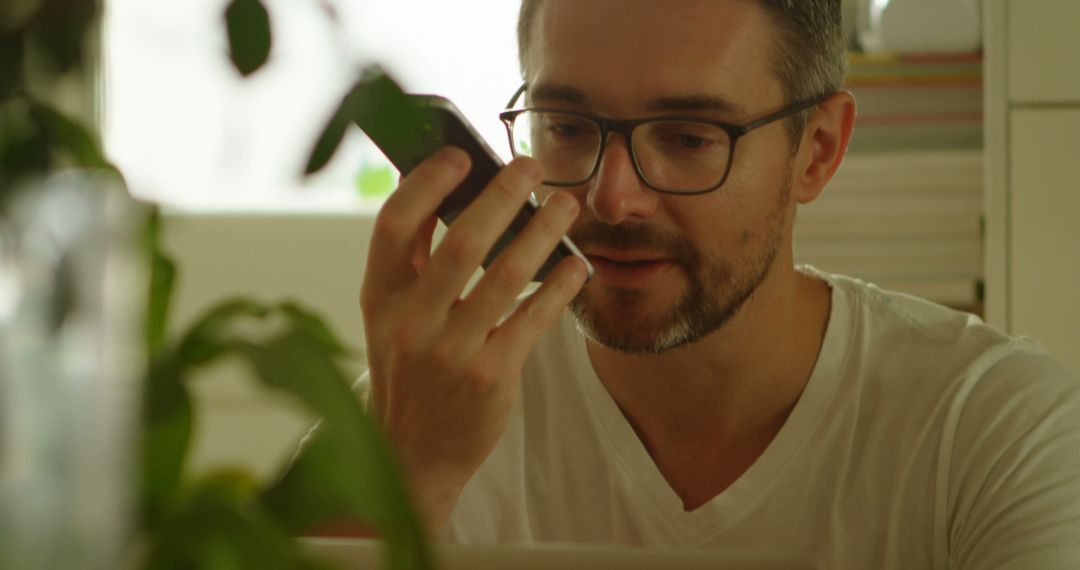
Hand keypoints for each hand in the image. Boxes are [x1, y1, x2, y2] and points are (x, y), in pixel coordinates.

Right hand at [359, 146, 587, 530]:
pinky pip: (533, 317)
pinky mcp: (490, 376)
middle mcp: (410, 321)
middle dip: (502, 194)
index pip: (394, 223)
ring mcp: (451, 351)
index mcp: (379, 298)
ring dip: (543, 231)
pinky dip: (559, 285)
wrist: (411, 455)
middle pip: (461, 241)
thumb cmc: (409, 372)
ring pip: (505, 274)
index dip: (427, 182)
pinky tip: (576, 265)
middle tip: (532, 164)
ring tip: (565, 205)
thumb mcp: (390, 318)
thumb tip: (451, 194)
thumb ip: (412, 264)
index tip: (460, 156)